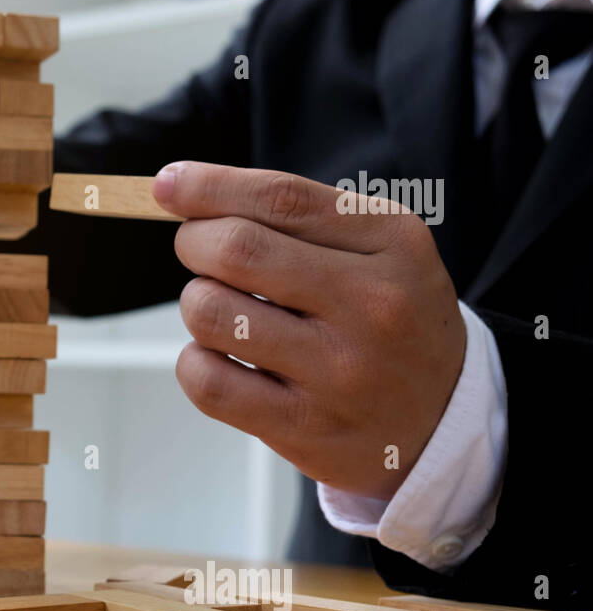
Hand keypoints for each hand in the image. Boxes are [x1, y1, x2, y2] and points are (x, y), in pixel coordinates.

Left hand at [155, 162, 465, 499]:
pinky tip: (221, 357)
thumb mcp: (376, 249)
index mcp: (392, 242)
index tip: (167, 184)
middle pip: (236, 249)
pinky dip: (195, 362)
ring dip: (198, 304)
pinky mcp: (306, 427)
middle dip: (194, 242)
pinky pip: (208, 382)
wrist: (443, 420)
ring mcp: (339, 371)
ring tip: (225, 312)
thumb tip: (176, 189)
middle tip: (199, 251)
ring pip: (211, 314)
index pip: (281, 197)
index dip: (208, 186)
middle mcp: (372, 304)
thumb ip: (292, 215)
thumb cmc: (387, 318)